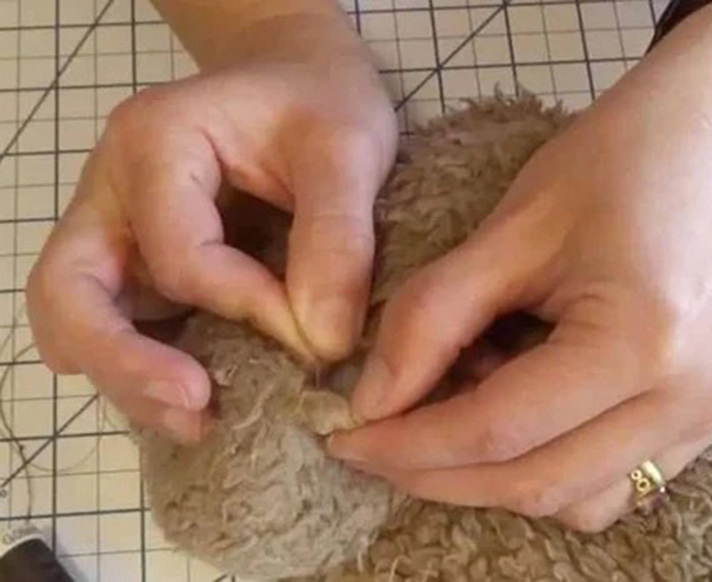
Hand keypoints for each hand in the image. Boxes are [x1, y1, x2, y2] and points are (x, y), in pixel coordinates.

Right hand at [26, 10, 396, 442]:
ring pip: (83, 321)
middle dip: (126, 364)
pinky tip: (199, 399)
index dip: (246, 306)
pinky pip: (122, 326)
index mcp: (154, 145)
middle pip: (71, 293)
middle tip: (197, 410)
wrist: (305, 83)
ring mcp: (120, 233)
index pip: (179, 255)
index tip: (321, 337)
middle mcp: (114, 192)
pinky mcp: (143, 265)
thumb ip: (337, 237)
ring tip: (200, 422)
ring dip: (130, 382)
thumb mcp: (348, 149)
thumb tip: (322, 342)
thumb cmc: (324, 100)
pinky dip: (148, 369)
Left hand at [328, 0, 711, 530]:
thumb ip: (434, 317)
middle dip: (438, 474)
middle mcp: (689, 400)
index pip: (498, 429)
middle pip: (536, 483)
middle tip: (373, 444)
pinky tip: (510, 412)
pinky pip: (611, 479)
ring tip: (444, 415)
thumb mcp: (511, 228)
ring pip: (575, 499)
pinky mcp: (708, 414)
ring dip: (492, 477)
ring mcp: (709, 416)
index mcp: (641, 341)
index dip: (408, 442)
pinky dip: (544, 464)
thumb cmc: (619, 158)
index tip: (344, 437)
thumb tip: (372, 400)